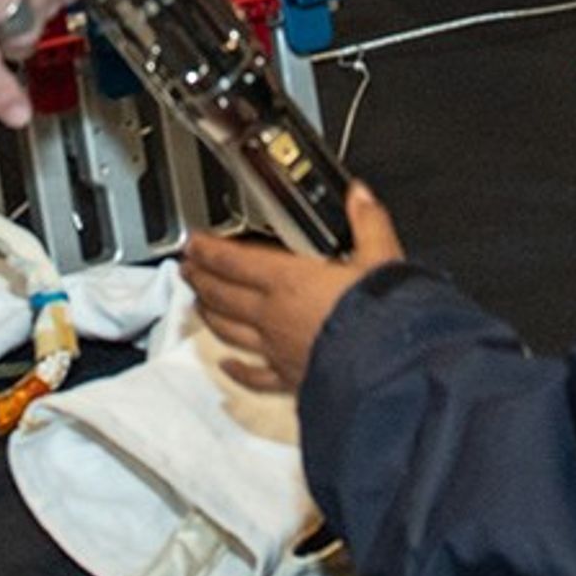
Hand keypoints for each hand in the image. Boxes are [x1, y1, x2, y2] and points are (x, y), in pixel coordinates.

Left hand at [178, 182, 405, 393]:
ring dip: (210, 315)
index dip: (209, 250)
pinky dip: (237, 371)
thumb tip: (360, 195)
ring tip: (199, 303)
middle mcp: (273, 315)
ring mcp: (277, 349)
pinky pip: (255, 376)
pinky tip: (227, 367)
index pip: (235, 260)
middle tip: (187, 269)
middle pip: (224, 294)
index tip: (193, 243)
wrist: (387, 371)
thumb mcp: (381, 258)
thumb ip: (368, 223)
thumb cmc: (382, 317)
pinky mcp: (290, 380)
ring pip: (229, 330)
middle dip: (201, 279)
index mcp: (290, 280)